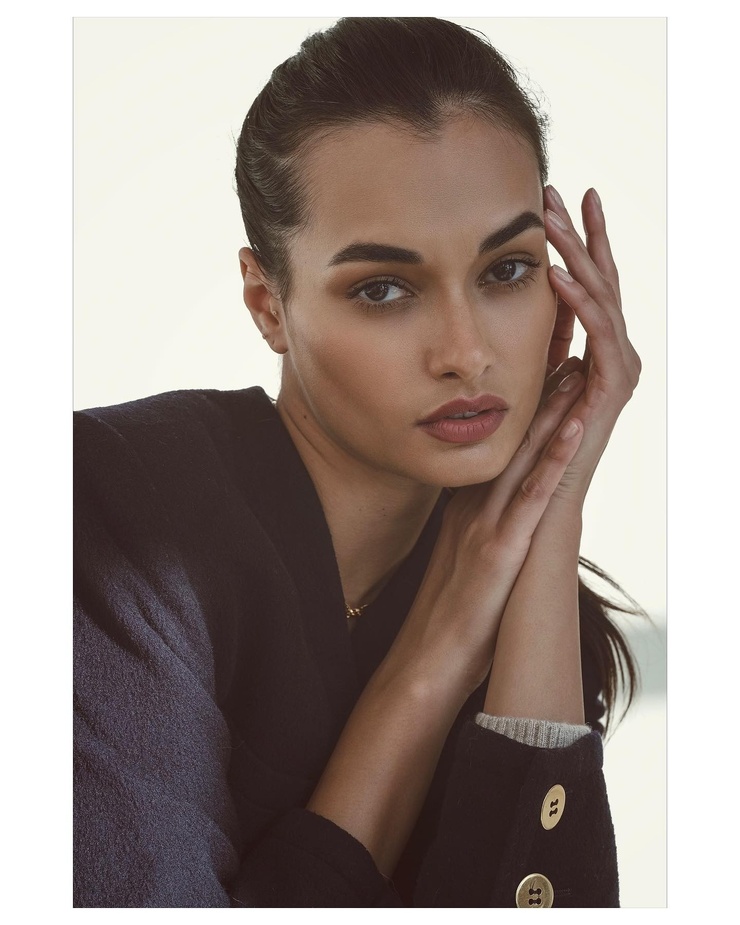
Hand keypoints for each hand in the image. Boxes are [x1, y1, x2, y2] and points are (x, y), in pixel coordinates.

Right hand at [387, 364, 586, 699]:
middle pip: (508, 442)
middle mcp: (472, 507)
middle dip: (537, 398)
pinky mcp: (500, 549)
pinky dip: (554, 460)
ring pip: (523, 457)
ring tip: (574, 372)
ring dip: (551, 414)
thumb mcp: (457, 558)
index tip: (534, 374)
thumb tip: (486, 511)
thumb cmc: (448, 615)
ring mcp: (485, 525)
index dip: (515, 410)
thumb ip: (471, 527)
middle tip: (561, 352)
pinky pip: (534, 496)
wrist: (427, 659)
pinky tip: (574, 429)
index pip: (493, 447)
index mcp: (463, 509)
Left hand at [543, 185, 640, 501]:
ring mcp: (614, 372)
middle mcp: (609, 356)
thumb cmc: (525, 452)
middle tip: (560, 192)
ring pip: (602, 300)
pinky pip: (599, 337)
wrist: (540, 503)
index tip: (556, 202)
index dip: (575, 243)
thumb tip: (502, 313)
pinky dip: (581, 304)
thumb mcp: (522, 387)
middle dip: (580, 236)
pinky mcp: (611, 392)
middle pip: (599, 282)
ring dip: (577, 258)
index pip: (586, 286)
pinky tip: (559, 276)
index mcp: (591, 352)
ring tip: (554, 222)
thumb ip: (527, 351)